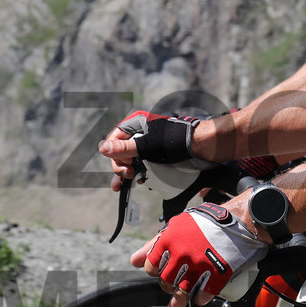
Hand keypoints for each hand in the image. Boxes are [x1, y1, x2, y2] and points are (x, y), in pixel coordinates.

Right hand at [99, 111, 216, 190]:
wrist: (203, 147)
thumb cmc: (177, 142)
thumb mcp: (148, 145)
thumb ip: (124, 148)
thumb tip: (101, 148)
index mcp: (137, 123)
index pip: (115, 138)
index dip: (115, 153)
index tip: (123, 165)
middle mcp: (142, 132)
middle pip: (121, 150)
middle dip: (121, 164)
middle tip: (129, 174)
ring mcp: (150, 144)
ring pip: (131, 159)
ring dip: (126, 172)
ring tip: (127, 183)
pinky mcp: (158, 155)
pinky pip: (142, 164)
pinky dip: (138, 173)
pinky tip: (139, 181)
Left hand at [130, 202, 266, 306]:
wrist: (242, 220)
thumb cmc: (210, 221)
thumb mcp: (179, 225)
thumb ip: (155, 243)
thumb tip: (134, 260)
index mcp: (169, 239)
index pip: (150, 266)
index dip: (156, 271)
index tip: (162, 271)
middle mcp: (181, 254)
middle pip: (165, 281)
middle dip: (168, 284)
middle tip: (175, 283)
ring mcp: (198, 267)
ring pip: (181, 293)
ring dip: (177, 304)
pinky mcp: (215, 277)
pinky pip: (202, 296)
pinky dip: (200, 298)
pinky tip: (201, 295)